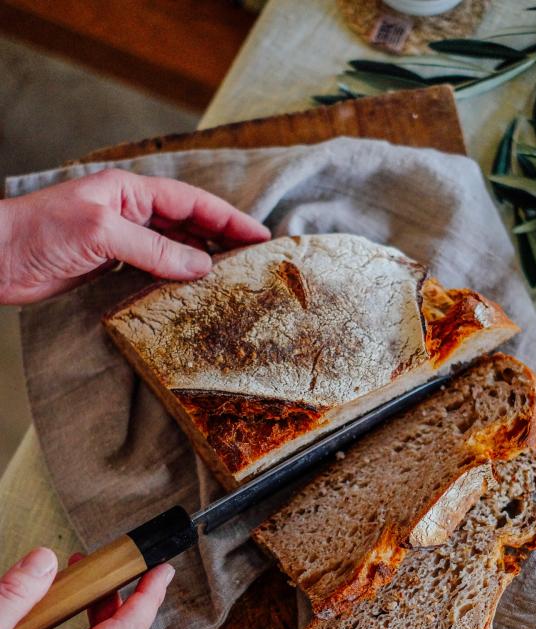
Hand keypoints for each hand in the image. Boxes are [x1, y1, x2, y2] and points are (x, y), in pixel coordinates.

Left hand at [0, 168, 269, 303]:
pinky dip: (176, 279)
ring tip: (231, 279)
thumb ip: (154, 250)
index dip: (229, 218)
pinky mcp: (110, 265)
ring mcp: (120, 239)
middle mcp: (128, 212)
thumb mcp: (103, 235)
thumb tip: (201, 265)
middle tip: (254, 261)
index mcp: (129, 191)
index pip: (192, 202)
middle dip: (222, 239)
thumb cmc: (38, 233)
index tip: (259, 236)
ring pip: (174, 248)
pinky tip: (192, 293)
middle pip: (188, 223)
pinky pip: (154, 270)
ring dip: (202, 261)